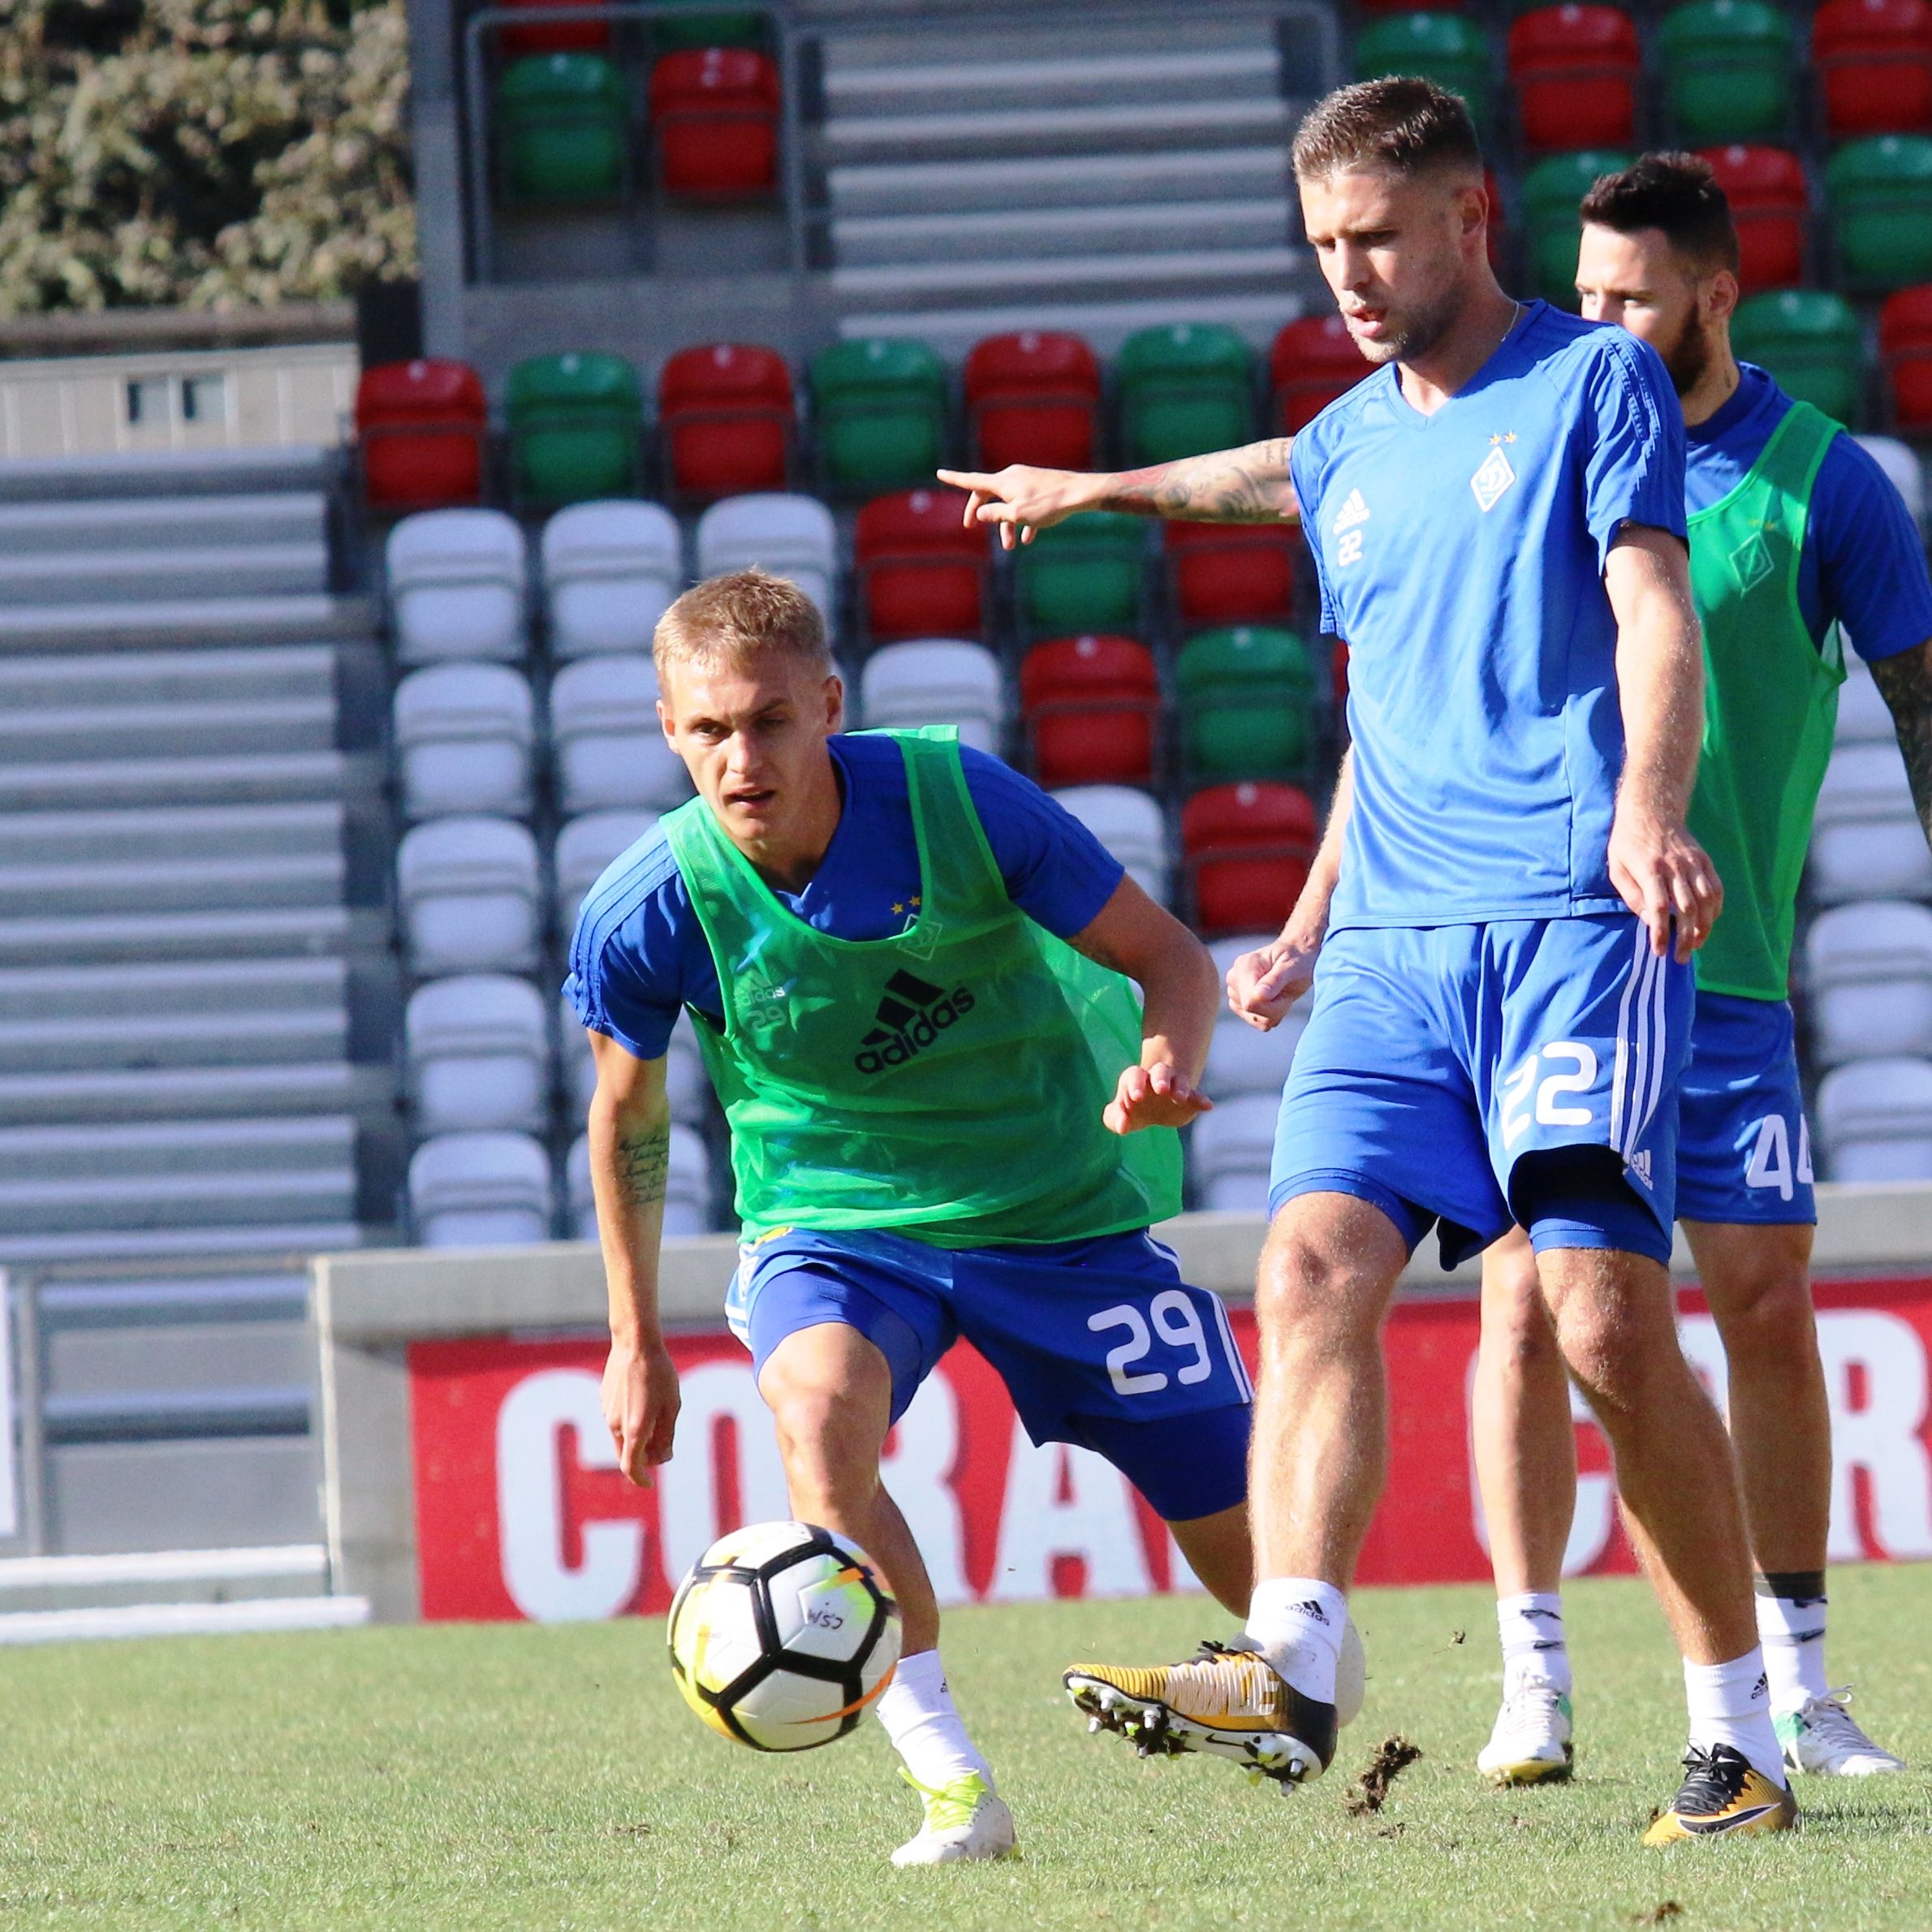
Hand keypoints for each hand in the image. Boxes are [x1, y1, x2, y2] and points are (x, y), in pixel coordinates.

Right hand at [602, 1337, 679, 1484]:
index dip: (640, 1479)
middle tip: (662, 1448)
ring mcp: (607, 1411)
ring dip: (636, 1438)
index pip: (632, 1468)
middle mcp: (615, 1425)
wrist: (635, 1343)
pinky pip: (616, 1418)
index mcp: (634, 1430)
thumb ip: (667, 1435)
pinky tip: (643, 1399)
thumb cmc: (659, 1374)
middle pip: (626, 1454)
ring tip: (657, 1417)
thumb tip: (663, 1457)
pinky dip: (629, 1421)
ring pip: (620, 1436)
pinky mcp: (604, 1399)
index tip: (649, 1483)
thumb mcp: (672, 1406)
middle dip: (643, 1458)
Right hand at [936, 465, 1097, 549]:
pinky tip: (1029, 537)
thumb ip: (995, 515)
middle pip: (987, 494)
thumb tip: (979, 514)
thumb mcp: (1017, 515)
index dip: (955, 479)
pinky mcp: (1039, 487)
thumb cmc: (1048, 504)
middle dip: (980, 513)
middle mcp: (1012, 477)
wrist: (1080, 493)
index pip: (972, 481)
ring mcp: (1026, 481)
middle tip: (970, 528)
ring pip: (1007, 503)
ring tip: (1011, 546)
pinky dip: (1021, 520)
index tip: (940, 473)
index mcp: (1003, 481)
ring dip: (1005, 525)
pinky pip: (1024, 503)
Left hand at [1104, 1060, 1211, 1133]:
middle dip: (1160, 1079)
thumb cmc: (1132, 1109)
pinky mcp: (1189, 1100)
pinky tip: (1207, 1106)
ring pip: (1179, 1081)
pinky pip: (1196, 1096)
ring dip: (1180, 1087)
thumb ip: (1115, 1119)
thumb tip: (1123, 1126)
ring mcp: (1175, 1087)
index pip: (1134, 1076)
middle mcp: (1157, 1079)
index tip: (1134, 1099)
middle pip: (1159, 1072)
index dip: (1134, 1085)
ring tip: (1180, 1097)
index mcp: (1137, 1080)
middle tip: (1160, 1089)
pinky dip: (1201, 1100)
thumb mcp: (1119, 1116)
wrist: (1155, 1109)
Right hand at [1226, 933, 1318, 1030]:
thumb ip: (1275, 980)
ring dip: (1275, 1011)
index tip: (1285, 986)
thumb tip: (1257, 995)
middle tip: (1285, 988)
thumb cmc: (1298, 958)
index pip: (1250, 1001)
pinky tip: (1276, 999)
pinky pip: (1258, 1023)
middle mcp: (1234, 979)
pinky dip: (1273, 1016)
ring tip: (1281, 992)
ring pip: (1256, 1019)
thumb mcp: (1292, 966)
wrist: (1300, 957)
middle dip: (1276, 1006)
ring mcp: (1235, 993)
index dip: (1272, 1003)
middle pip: (1251, 1010)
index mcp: (1244, 965)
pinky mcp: (1240, 1006)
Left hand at [1607, 807, 1721, 962]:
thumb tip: (1651, 921)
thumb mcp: (1617, 868)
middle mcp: (1675, 867)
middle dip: (1686, 938)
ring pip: (1707, 900)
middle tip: (1681, 957)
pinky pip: (1716, 888)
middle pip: (1687, 909)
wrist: (1652, 810)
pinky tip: (1709, 922)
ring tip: (1697, 944)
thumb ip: (1632, 896)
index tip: (1660, 951)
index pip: (1660, 908)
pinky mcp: (1704, 860)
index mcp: (1650, 870)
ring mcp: (1693, 863)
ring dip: (1704, 927)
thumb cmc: (1628, 843)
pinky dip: (1715, 908)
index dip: (1661, 933)